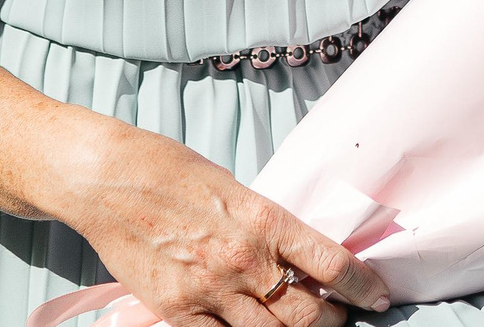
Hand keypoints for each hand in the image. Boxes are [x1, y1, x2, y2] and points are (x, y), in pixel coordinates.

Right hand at [65, 125, 392, 326]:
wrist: (106, 180)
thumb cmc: (167, 171)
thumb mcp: (231, 186)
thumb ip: (264, 224)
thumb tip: (296, 253)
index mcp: (262, 219)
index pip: (331, 264)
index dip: (363, 287)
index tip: (377, 295)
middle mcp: (243, 260)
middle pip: (309, 314)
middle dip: (333, 320)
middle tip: (338, 315)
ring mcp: (209, 291)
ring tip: (301, 325)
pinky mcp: (178, 312)